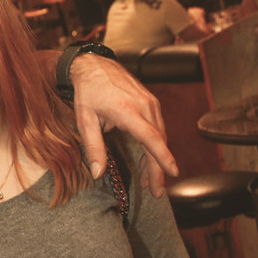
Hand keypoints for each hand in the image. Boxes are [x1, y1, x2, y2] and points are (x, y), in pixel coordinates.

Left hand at [70, 53, 176, 196]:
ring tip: (151, 182)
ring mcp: (150, 103)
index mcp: (127, 110)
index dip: (162, 156)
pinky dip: (155, 146)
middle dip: (159, 169)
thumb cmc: (88, 92)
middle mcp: (144, 105)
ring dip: (157, 160)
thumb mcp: (85, 120)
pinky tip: (149, 160)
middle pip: (158, 142)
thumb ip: (93, 147)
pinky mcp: (151, 103)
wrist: (95, 65)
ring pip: (160, 136)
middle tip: (157, 192)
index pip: (150, 137)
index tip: (172, 172)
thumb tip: (97, 173)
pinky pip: (158, 128)